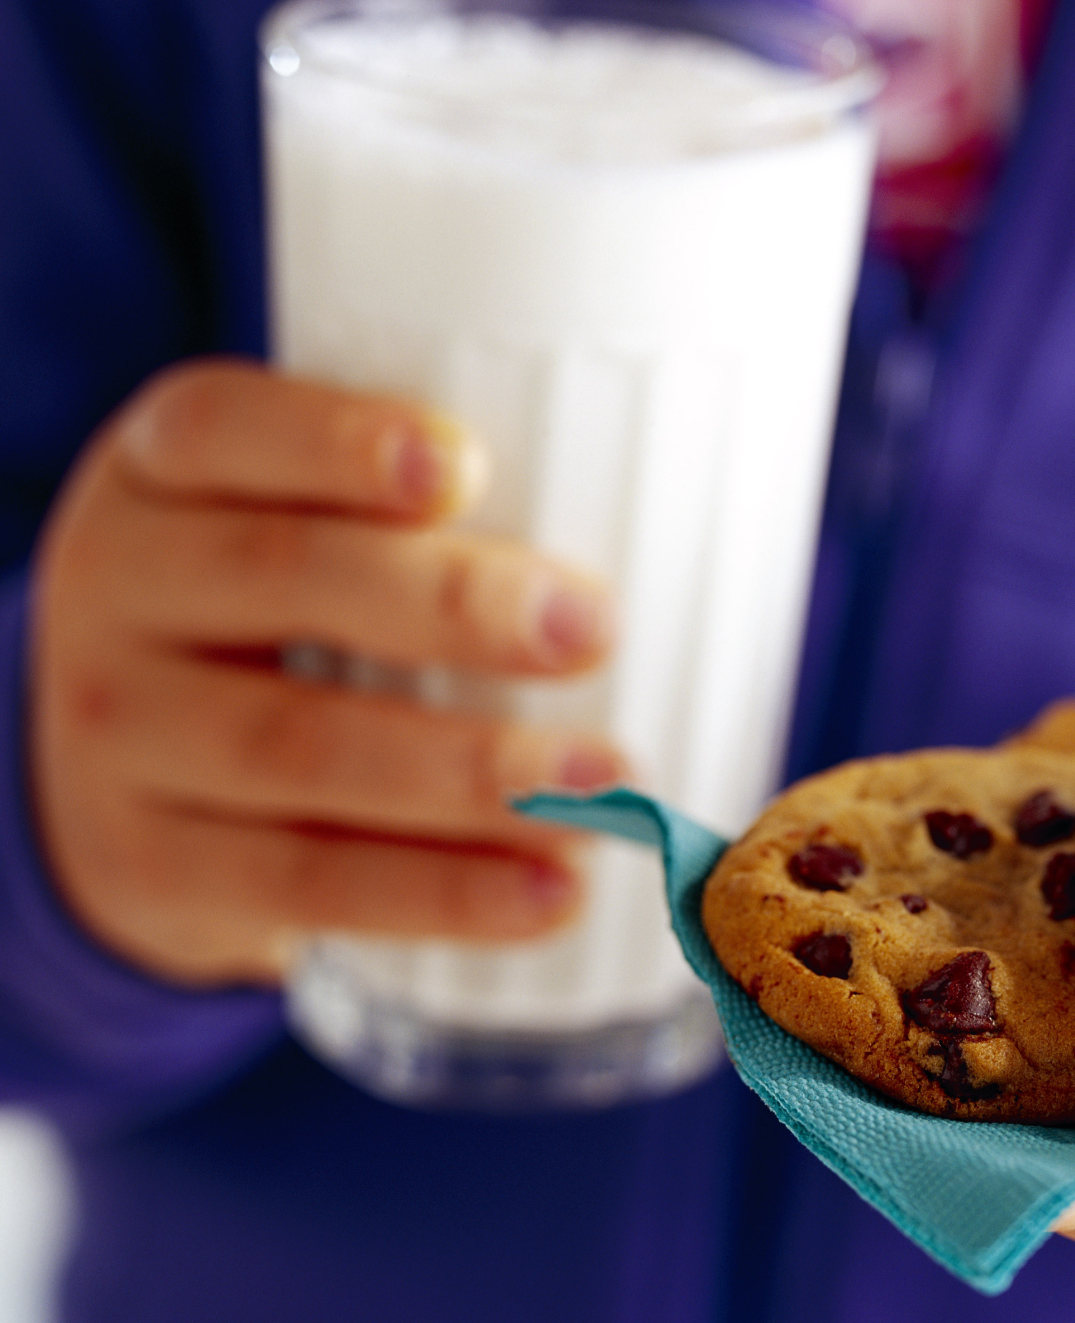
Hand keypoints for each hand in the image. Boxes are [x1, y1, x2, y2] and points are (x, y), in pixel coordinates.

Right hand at [30, 359, 623, 986]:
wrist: (127, 779)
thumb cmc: (288, 614)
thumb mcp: (304, 523)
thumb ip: (438, 509)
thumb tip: (708, 524)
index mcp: (167, 471)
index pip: (225, 429)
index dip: (338, 441)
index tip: (468, 466)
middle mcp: (119, 586)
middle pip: (283, 580)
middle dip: (453, 606)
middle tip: (595, 632)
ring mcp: (121, 738)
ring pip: (299, 749)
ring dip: (474, 772)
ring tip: (610, 785)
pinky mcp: (157, 869)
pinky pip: (304, 884)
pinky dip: (441, 893)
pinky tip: (550, 893)